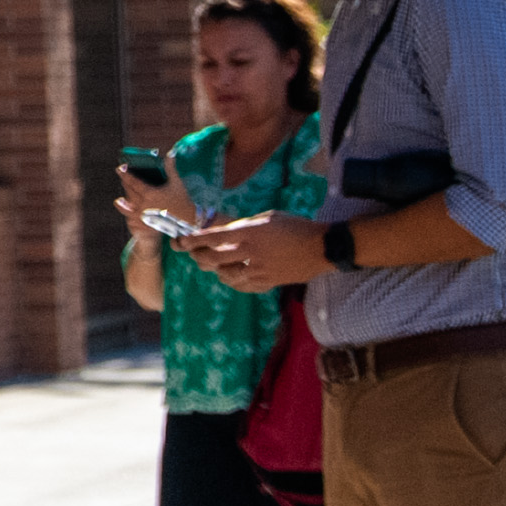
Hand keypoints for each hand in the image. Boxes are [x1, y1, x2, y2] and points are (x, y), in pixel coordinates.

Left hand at [185, 213, 327, 293]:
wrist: (323, 248)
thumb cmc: (296, 227)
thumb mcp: (268, 218)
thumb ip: (245, 226)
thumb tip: (225, 233)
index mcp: (250, 233)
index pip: (212, 238)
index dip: (192, 241)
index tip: (182, 241)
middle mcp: (251, 253)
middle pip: (212, 260)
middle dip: (198, 257)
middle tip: (195, 253)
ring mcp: (259, 271)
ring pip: (224, 276)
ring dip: (216, 270)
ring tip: (215, 264)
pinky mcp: (268, 283)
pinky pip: (242, 287)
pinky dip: (233, 281)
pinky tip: (233, 275)